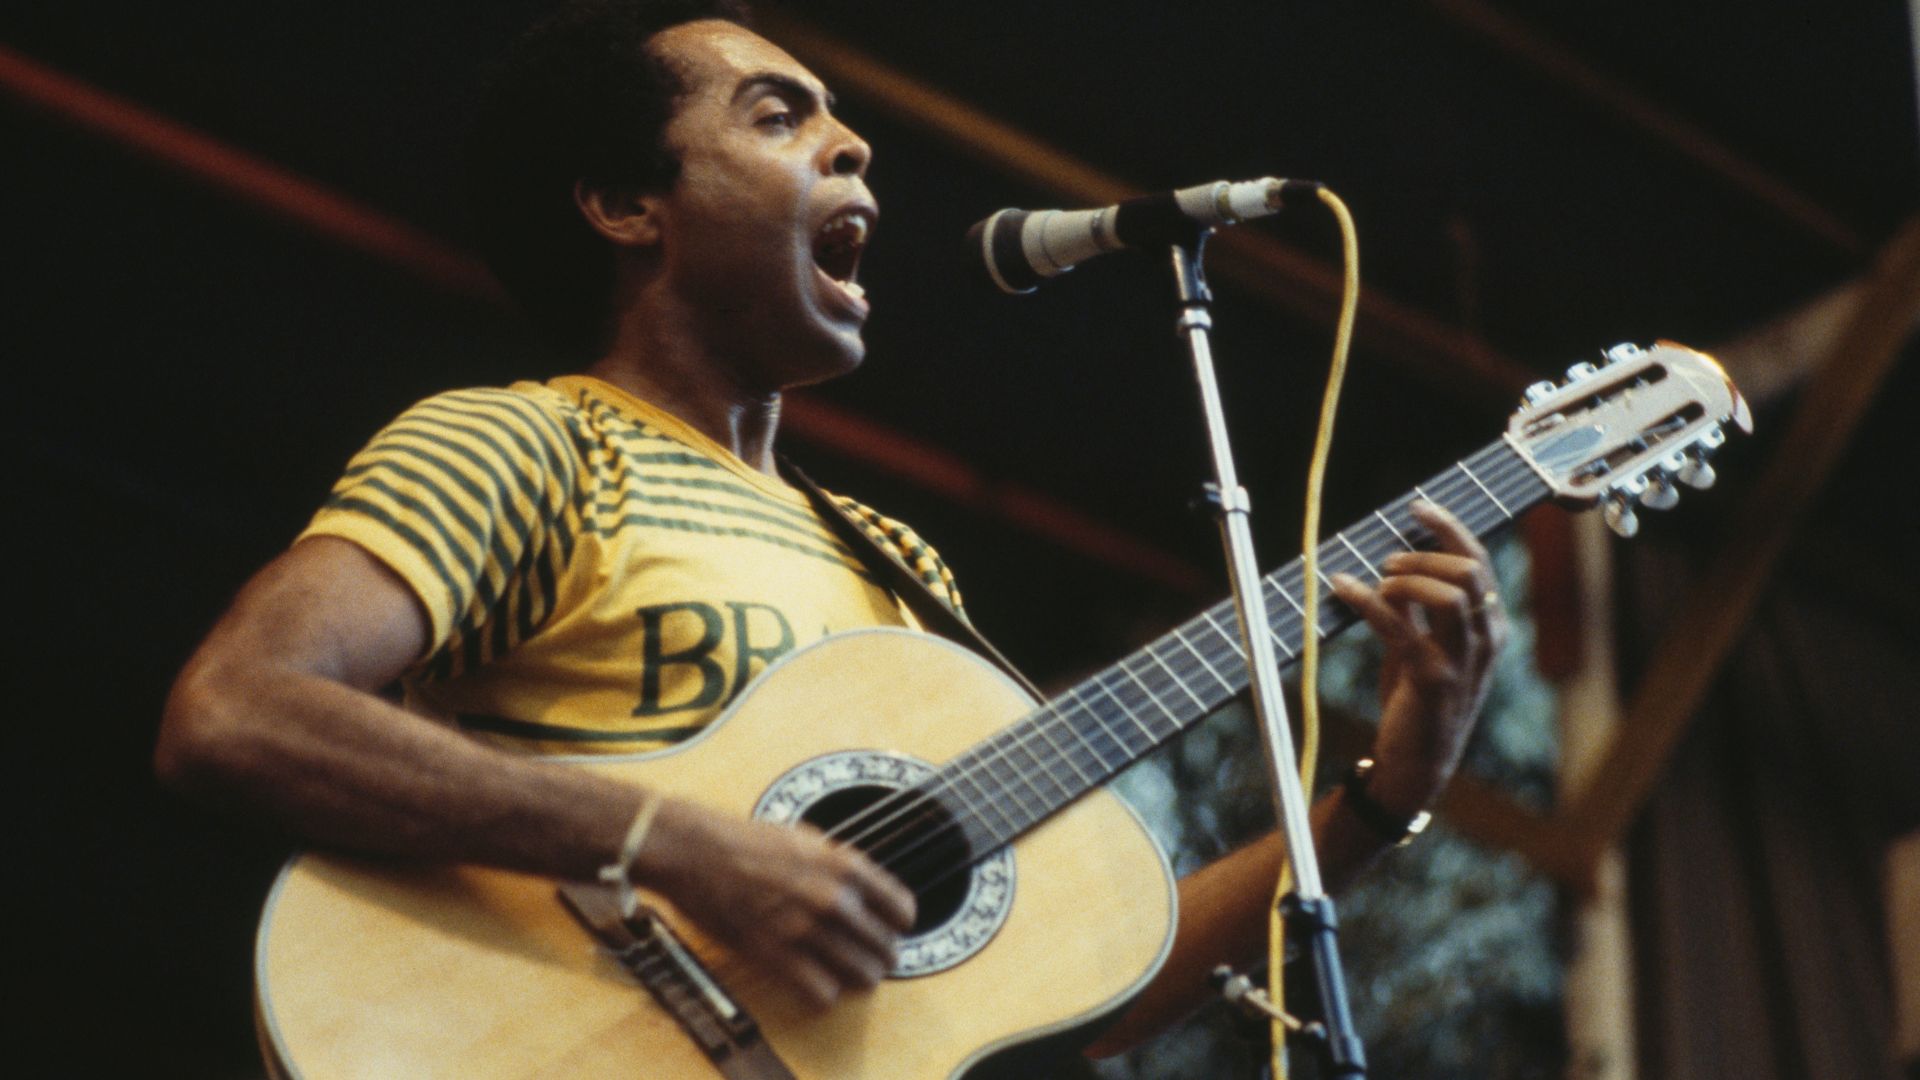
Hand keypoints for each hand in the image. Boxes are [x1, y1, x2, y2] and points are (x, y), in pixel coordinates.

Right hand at [639, 799, 916, 1008]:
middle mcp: (832, 898)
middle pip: (885, 948)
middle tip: (870, 958)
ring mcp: (804, 929)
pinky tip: (817, 985)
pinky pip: (821, 993)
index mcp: (844, 865)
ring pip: (862, 976)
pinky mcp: (774, 954)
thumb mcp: (807, 838)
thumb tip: (862, 887)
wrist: (695, 851)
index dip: (898, 924)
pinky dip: (824, 995)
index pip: (901, 909)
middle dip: (881, 957)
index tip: (891, 929)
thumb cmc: (745, 840)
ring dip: (859, 980)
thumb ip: (838, 865)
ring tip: (848, 976)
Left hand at [1329, 500, 1506, 816]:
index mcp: (1491, 627)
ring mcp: (1464, 661)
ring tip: (1378, 580)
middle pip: (1470, 571)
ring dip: (1407, 576)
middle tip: (1389, 558)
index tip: (1418, 506)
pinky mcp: (1433, 679)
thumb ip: (1417, 609)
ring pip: (1450, 594)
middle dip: (1426, 553)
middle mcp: (1486, 640)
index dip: (1450, 528)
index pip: (1480, 562)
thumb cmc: (1418, 699)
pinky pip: (1400, 625)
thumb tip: (1392, 568)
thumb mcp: (1424, 645)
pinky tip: (1342, 587)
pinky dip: (1367, 599)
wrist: (1416, 763)